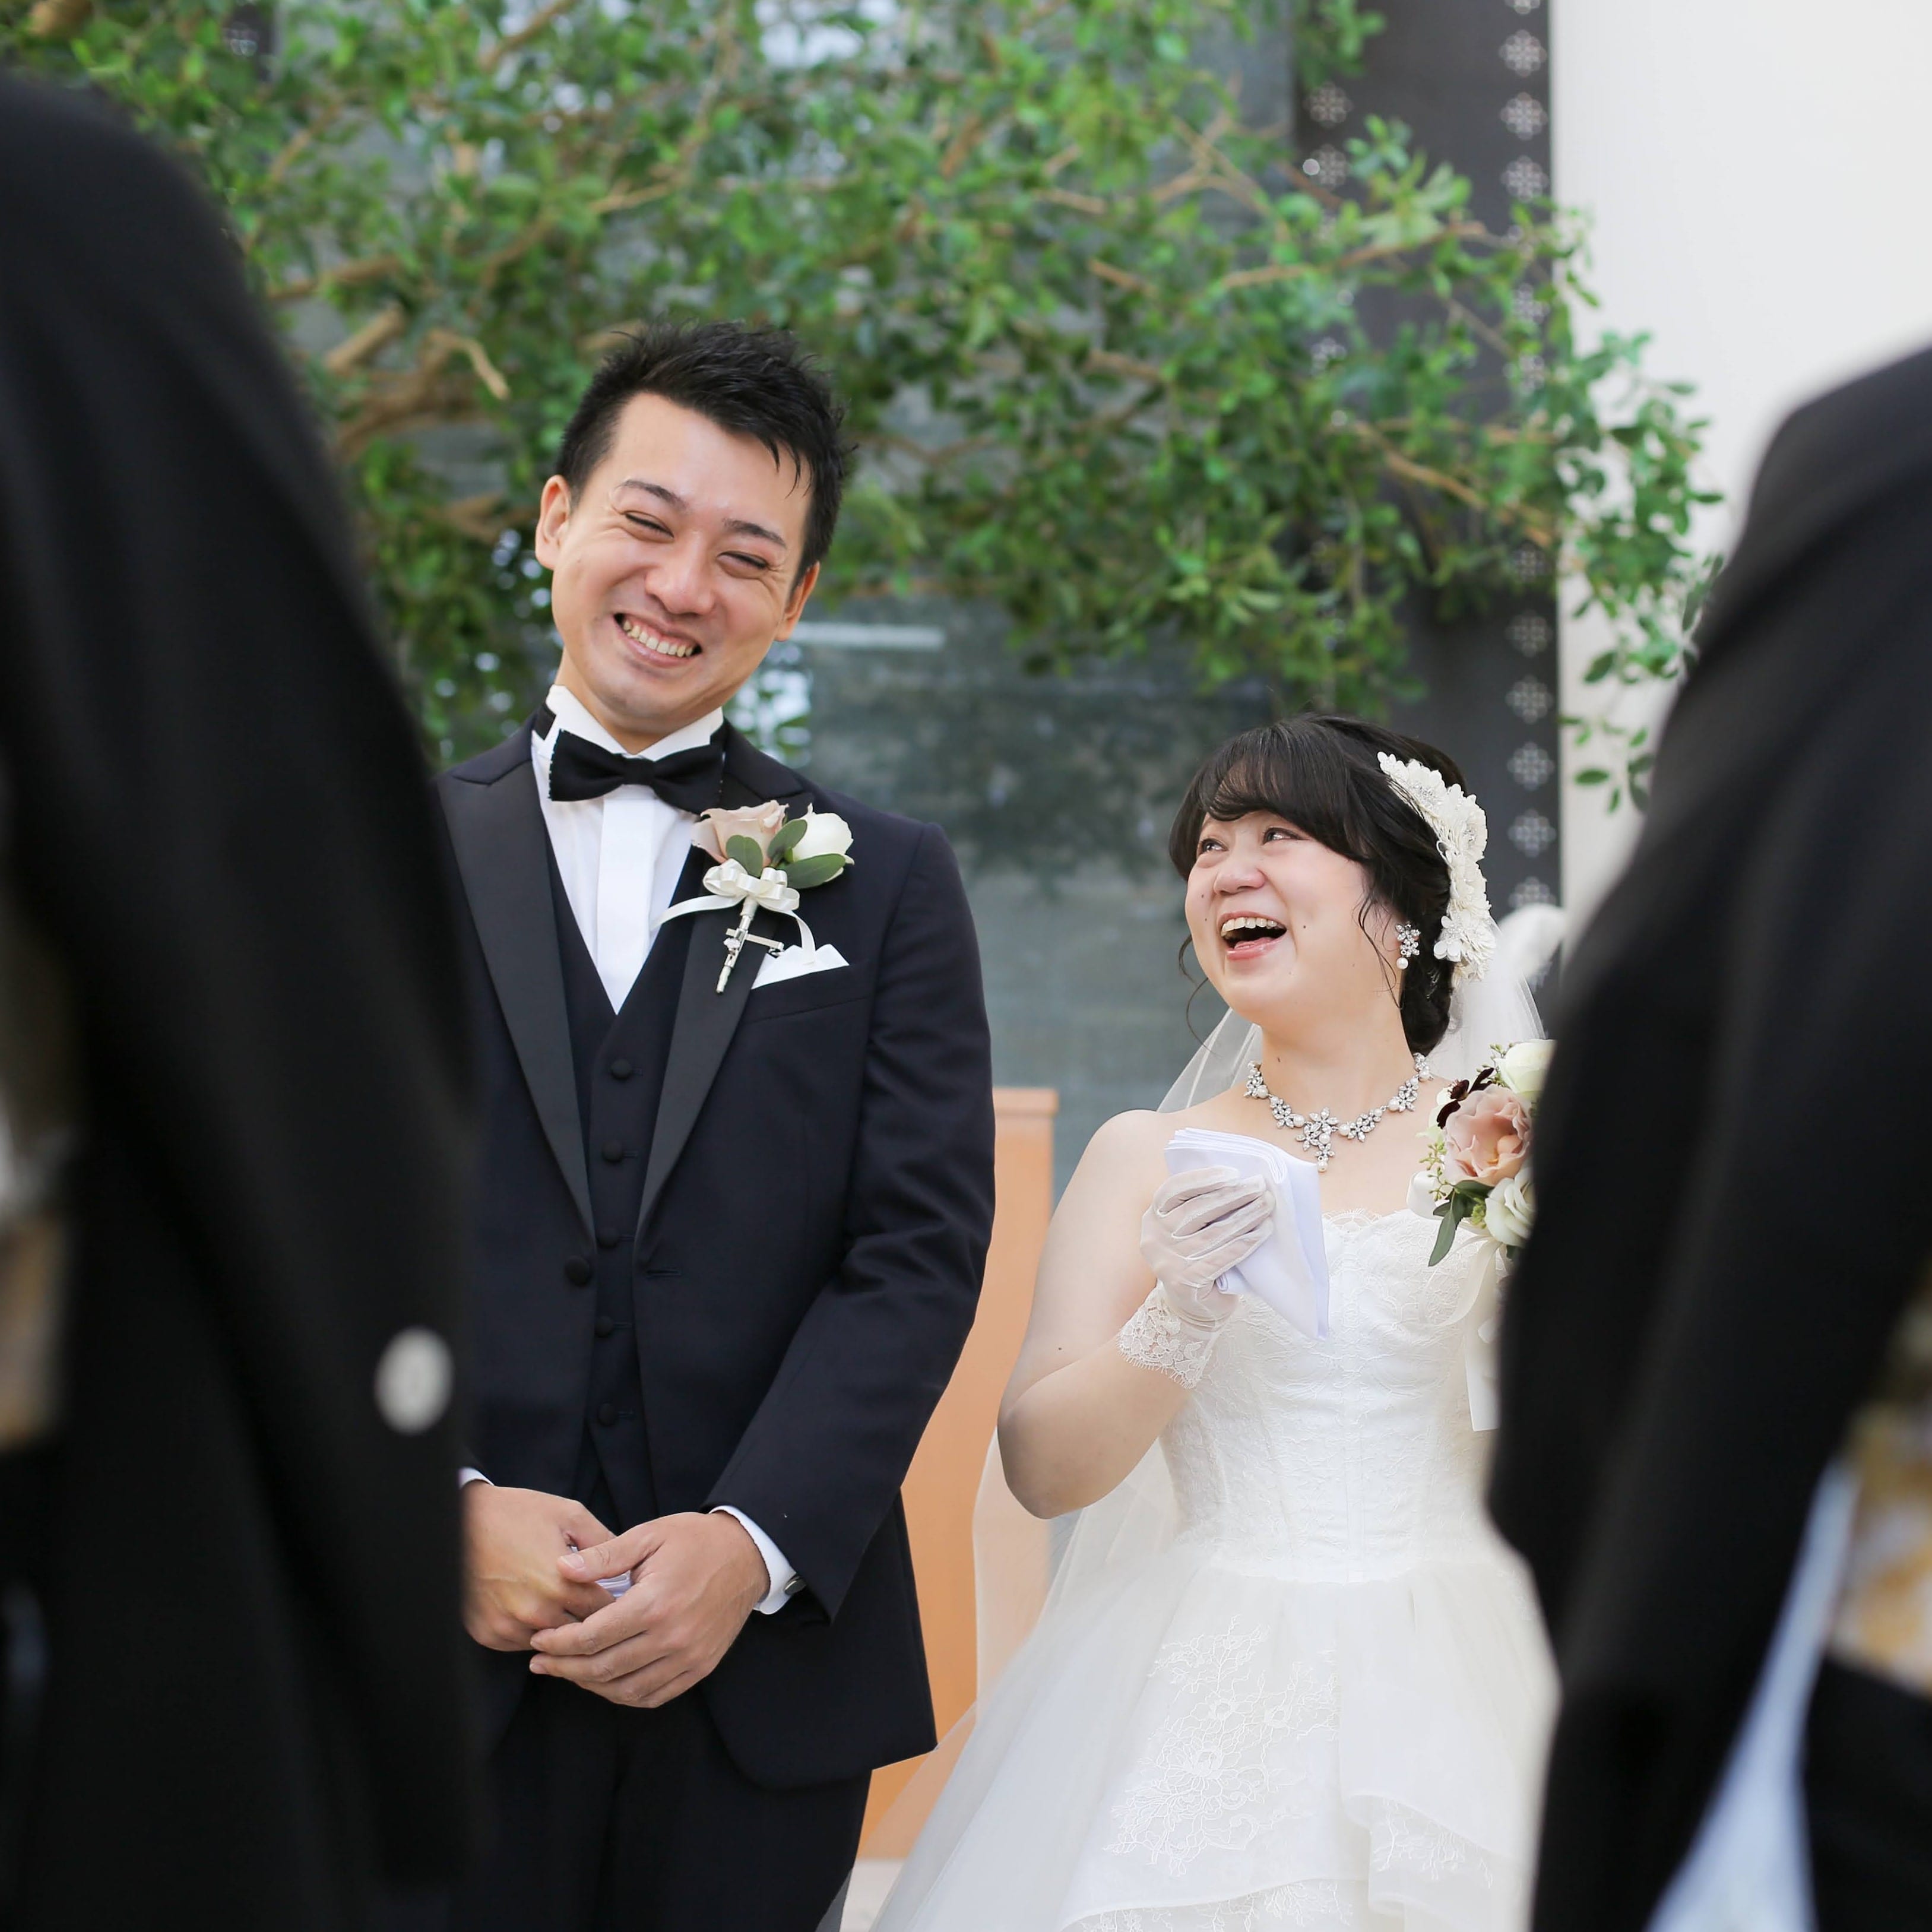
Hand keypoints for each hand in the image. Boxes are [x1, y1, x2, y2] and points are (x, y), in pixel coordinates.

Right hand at [462, 1484, 617, 1650]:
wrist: (458, 1520)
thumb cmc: (516, 1513)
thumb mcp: (568, 1514)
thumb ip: (602, 1541)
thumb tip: (628, 1563)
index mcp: (561, 1583)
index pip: (605, 1613)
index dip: (614, 1606)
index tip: (616, 1599)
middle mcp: (537, 1612)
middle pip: (580, 1634)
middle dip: (590, 1621)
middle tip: (589, 1604)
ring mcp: (510, 1627)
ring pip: (551, 1643)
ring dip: (560, 1631)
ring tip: (559, 1606)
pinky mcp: (488, 1635)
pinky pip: (521, 1645)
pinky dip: (531, 1633)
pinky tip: (532, 1610)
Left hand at [527, 1511, 768, 1708]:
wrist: (747, 1555)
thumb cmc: (695, 1540)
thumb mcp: (649, 1535)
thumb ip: (604, 1555)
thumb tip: (561, 1567)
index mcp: (654, 1603)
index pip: (594, 1635)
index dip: (559, 1642)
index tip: (539, 1640)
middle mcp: (671, 1637)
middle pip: (604, 1667)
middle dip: (565, 1668)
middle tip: (541, 1663)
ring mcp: (688, 1657)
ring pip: (626, 1690)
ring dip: (591, 1686)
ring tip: (568, 1673)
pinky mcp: (700, 1667)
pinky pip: (654, 1696)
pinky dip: (625, 1695)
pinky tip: (606, 1683)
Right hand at [1139, 1166, 1272, 1326]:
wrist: (1194, 1308)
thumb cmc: (1197, 1258)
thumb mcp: (1188, 1229)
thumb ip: (1199, 1206)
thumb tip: (1237, 1179)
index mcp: (1152, 1218)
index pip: (1174, 1190)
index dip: (1203, 1179)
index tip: (1233, 1173)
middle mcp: (1155, 1238)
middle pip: (1197, 1209)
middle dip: (1233, 1195)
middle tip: (1259, 1186)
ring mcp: (1168, 1261)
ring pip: (1214, 1232)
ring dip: (1245, 1216)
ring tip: (1267, 1205)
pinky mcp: (1186, 1280)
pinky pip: (1222, 1256)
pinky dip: (1246, 1242)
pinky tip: (1263, 1231)